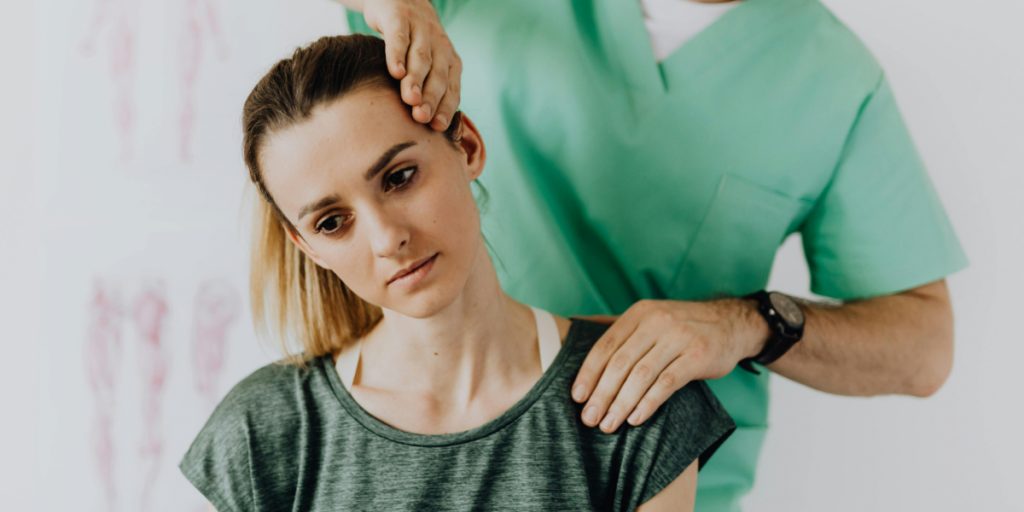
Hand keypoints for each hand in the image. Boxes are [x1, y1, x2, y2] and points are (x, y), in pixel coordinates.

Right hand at [360, 0, 461, 130]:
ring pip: (420, 58)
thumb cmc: (412, 42)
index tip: (437, 128)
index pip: (451, 88)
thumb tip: (427, 128)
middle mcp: (439, 45)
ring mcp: (420, 30)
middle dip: (431, 98)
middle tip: (422, 118)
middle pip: (437, 76)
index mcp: (449, 60)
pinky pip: (399, 38)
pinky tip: (395, 72)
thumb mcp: (426, 63)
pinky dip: (398, 55)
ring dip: (416, 80)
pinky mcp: (399, 18)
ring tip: (411, 100)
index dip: (445, 107)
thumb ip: (427, 89)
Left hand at [572, 299, 767, 432]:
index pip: (605, 346)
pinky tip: (635, 418)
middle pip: (620, 363)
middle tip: (590, 419)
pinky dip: (648, 403)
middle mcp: (657, 321)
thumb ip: (619, 326)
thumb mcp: (651, 316)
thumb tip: (574, 326)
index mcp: (639, 313)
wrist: (732, 323)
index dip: (588, 373)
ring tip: (609, 424)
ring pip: (641, 375)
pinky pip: (667, 383)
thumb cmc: (683, 326)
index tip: (577, 398)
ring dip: (621, 403)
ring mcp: (679, 337)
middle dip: (601, 394)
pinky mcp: (698, 355)